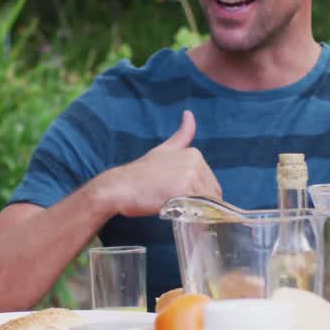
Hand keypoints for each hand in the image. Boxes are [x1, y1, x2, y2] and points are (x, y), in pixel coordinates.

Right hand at [99, 110, 221, 217]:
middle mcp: (195, 162)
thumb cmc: (140, 174)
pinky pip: (197, 210)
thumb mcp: (164, 150)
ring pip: (205, 203)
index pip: (210, 185)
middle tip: (175, 205)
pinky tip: (175, 212)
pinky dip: (191, 216)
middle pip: (210, 194)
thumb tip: (189, 113)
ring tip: (173, 208)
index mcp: (194, 154)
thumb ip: (182, 135)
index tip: (180, 197)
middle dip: (198, 205)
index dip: (197, 196)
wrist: (119, 187)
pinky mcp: (182, 191)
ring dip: (194, 212)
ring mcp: (189, 176)